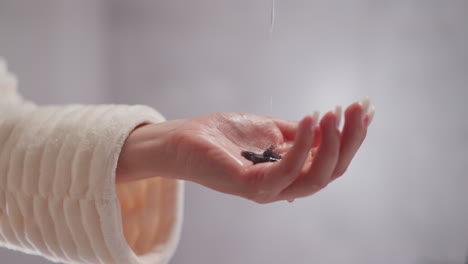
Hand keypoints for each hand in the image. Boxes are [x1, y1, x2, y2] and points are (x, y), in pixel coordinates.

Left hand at [117, 98, 374, 203]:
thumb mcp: (270, 129)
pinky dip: (302, 147)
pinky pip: (286, 172)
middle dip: (350, 139)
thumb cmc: (225, 136)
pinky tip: (309, 119)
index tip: (366, 108)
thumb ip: (300, 133)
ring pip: (316, 177)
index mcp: (291, 172)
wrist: (184, 139)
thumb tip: (331, 125)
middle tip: (356, 108)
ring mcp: (268, 189)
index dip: (353, 137)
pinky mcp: (250, 186)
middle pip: (332, 171)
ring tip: (333, 113)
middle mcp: (284, 185)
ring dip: (331, 144)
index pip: (332, 161)